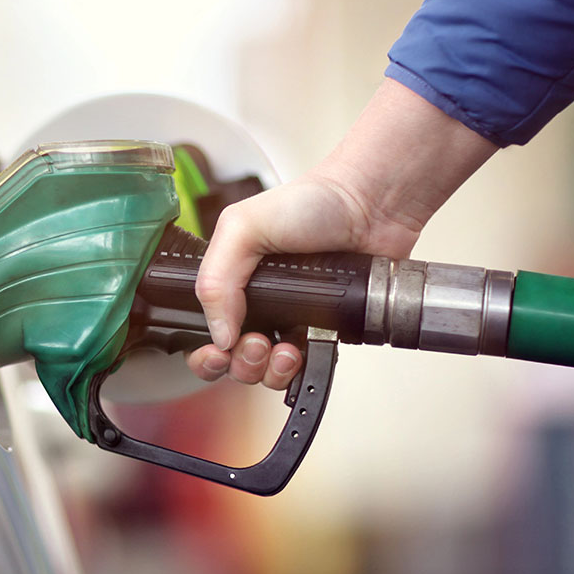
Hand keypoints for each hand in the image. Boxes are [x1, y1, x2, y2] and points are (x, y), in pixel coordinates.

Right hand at [187, 79, 497, 387]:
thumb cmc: (310, 202)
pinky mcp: (325, 329)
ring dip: (270, 370)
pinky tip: (304, 350)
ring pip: (267, 371)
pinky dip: (301, 369)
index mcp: (230, 282)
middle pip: (234, 360)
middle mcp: (257, 304)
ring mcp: (292, 320)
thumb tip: (218, 334)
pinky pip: (305, 366)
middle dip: (241, 363)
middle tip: (257, 344)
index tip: (217, 352)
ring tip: (285, 350)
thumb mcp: (241, 227)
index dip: (205, 352)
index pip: (205, 331)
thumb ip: (215, 279)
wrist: (369, 206)